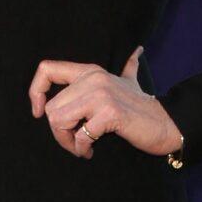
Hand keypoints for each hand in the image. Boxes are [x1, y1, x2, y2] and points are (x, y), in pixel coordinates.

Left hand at [28, 45, 183, 160]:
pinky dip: (82, 149)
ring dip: (67, 142)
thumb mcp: (130, 81)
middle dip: (58, 132)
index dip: (35, 92)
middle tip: (74, 142)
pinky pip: (80, 135)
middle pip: (51, 108)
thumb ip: (128, 66)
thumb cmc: (142, 107)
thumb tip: (136, 51)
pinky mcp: (109, 112)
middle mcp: (93, 78)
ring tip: (82, 147)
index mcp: (90, 71)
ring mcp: (101, 94)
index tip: (39, 113)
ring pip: (59, 120)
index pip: (47, 69)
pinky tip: (91, 151)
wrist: (167, 123)